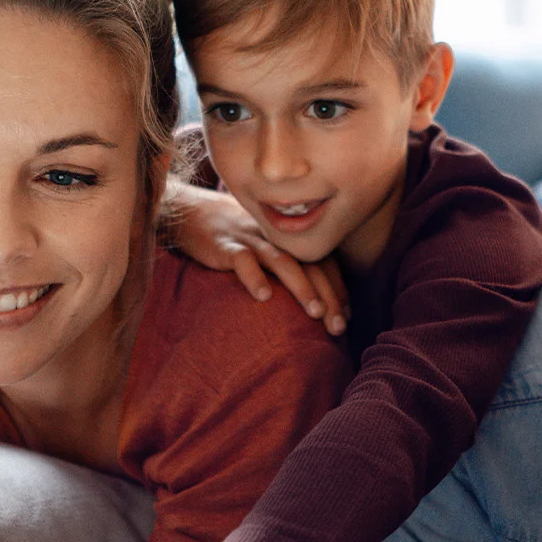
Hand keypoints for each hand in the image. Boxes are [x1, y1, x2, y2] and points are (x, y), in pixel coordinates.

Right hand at [161, 180, 347, 334]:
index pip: (325, 265)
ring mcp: (253, 241)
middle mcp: (278, 240)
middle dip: (328, 296)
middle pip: (311, 266)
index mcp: (292, 242)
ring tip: (315, 312)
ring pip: (283, 262)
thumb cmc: (239, 241)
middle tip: (338, 327)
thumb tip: (318, 308)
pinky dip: (254, 276)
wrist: (194, 214)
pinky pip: (242, 260)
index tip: (347, 319)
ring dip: (302, 287)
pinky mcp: (226, 246)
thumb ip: (292, 272)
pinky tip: (263, 296)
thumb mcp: (269, 253)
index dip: (338, 291)